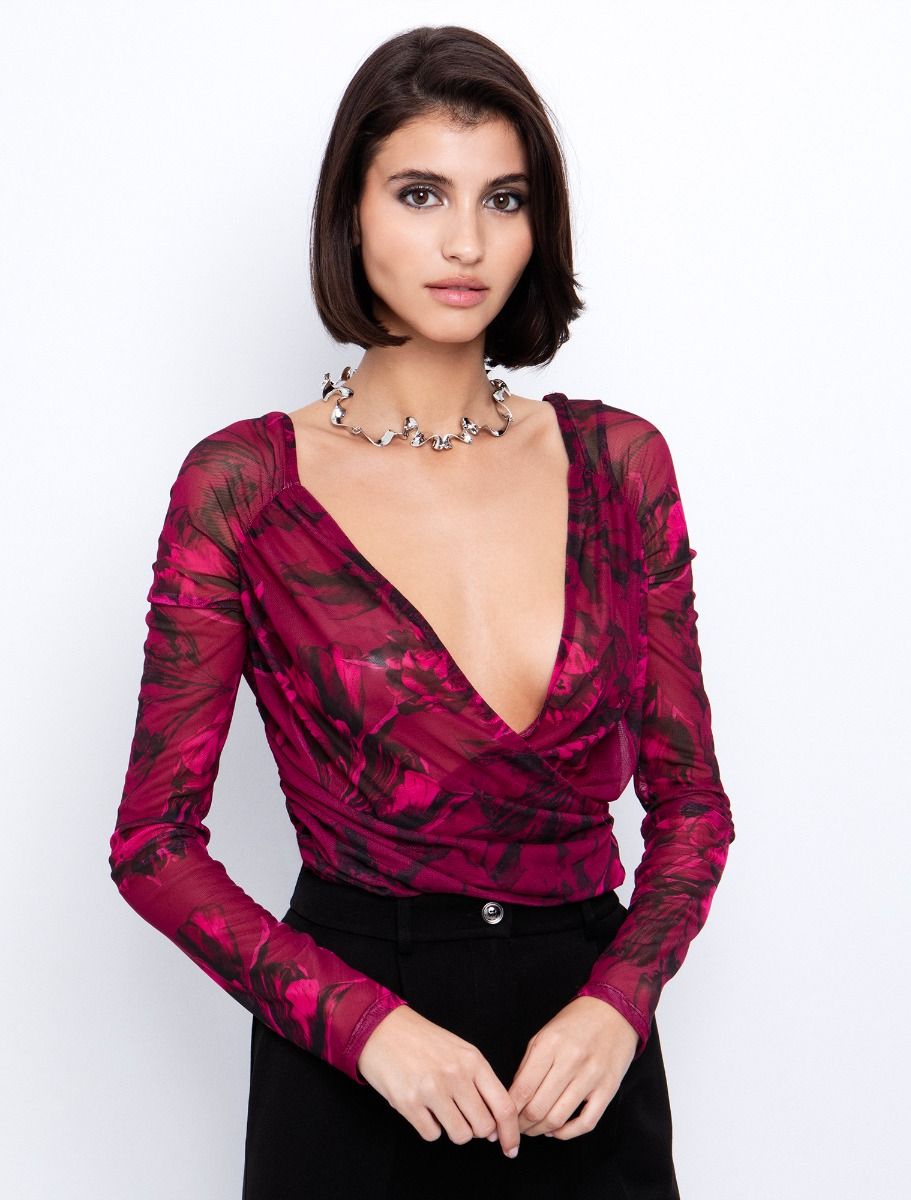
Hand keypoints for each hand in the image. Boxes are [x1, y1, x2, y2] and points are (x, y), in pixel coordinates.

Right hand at [357, 1006, 520, 1158]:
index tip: (511, 1148)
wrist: (382, 1029)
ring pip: (460, 1135)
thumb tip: (494, 1127)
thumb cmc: (423, 1041)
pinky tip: (422, 1107)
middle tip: (464, 1117)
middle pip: (483, 1126)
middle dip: (477, 1129)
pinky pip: (432, 1135)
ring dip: (454, 1129)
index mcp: (473, 1060)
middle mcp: (455, 1074)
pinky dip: (430, 1127)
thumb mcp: (460, 1051)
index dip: (511, 1133)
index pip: (504, 1105)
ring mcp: (432, 1089)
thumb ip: (479, 1083)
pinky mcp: (409, 1102)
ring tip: (441, 1109)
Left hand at [507, 997, 638, 1139]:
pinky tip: (557, 1130)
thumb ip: (528, 1065)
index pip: (522, 1089)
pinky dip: (568, 1133)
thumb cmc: (576, 1022)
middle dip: (522, 1125)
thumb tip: (515, 1096)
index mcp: (549, 1044)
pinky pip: (586, 1122)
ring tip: (533, 1130)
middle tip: (515, 1129)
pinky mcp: (608, 1089)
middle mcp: (570, 1060)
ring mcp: (591, 1076)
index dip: (509, 1110)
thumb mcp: (544, 1034)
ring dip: (540, 1131)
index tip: (503, 1118)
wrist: (614, 1012)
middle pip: (538, 1108)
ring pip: (558, 1118)